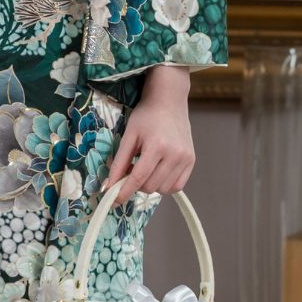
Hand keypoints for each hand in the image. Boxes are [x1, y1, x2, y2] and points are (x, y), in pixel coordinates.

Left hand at [100, 65, 194, 202]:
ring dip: (150, 185)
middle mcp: (175, 154)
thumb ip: (119, 162)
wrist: (169, 101)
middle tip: (131, 171)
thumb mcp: (128, 136)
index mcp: (157, 146)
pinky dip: (165, 185)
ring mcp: (186, 158)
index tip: (113, 200)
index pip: (139, 177)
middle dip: (136, 185)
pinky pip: (177, 186)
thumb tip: (109, 186)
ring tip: (146, 168)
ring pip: (164, 189)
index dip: (124, 191)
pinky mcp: (192, 161)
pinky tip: (158, 172)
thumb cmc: (146, 115)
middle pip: (150, 186)